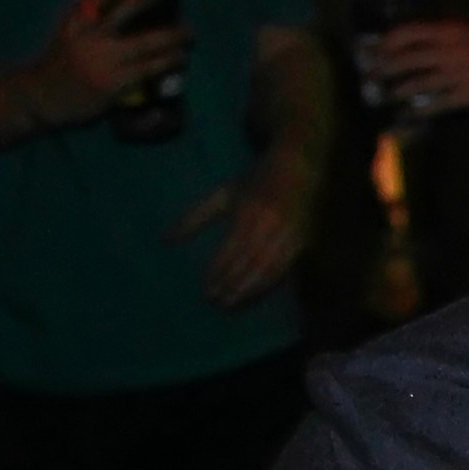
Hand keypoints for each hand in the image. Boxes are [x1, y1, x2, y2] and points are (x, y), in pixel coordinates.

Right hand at [30, 0, 188, 128]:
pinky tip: (181, 58)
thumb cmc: (61, 63)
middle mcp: (90, 35)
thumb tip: (135, 7)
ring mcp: (103, 59)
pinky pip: (152, 67)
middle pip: (132, 5)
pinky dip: (171, 60)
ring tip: (189, 34)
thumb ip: (93, 20)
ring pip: (150, 41)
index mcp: (76, 19)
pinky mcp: (115, 82)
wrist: (39, 96)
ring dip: (176, 35)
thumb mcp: (69, 33)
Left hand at [176, 154, 316, 307]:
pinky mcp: (302, 240)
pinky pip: (286, 267)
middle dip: (233, 285)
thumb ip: (195, 218)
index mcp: (247, 212)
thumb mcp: (223, 194)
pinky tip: (257, 294)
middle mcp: (268, 225)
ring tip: (235, 304)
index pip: (230, 250)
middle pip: (249, 263)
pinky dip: (271, 283)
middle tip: (218, 304)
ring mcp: (288, 233)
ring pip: (269, 268)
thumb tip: (166, 240)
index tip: (206, 290)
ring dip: (251, 289)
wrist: (298, 165)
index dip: (218, 272)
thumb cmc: (256, 180)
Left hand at [366, 18, 468, 116]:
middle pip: (405, 59)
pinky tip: (407, 114)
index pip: (406, 33)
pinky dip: (418, 110)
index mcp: (451, 30)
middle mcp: (452, 49)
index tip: (372, 52)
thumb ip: (447, 34)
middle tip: (368, 78)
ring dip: (396, 91)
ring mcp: (460, 72)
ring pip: (417, 82)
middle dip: (382, 70)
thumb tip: (416, 37)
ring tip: (384, 97)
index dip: (385, 43)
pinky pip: (436, 103)